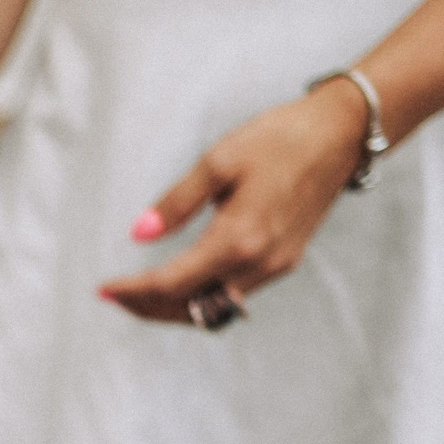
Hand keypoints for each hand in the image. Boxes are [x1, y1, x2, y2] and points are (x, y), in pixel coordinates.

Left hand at [98, 79, 369, 325]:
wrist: (340, 135)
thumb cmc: (279, 139)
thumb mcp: (219, 161)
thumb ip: (177, 202)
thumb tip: (139, 234)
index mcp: (239, 239)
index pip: (173, 283)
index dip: (133, 291)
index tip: (103, 289)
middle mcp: (259, 263)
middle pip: (193, 307)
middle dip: (149, 308)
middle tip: (114, 295)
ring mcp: (275, 266)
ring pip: (215, 308)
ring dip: (175, 306)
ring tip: (140, 292)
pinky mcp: (284, 261)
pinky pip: (234, 296)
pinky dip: (202, 296)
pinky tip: (181, 281)